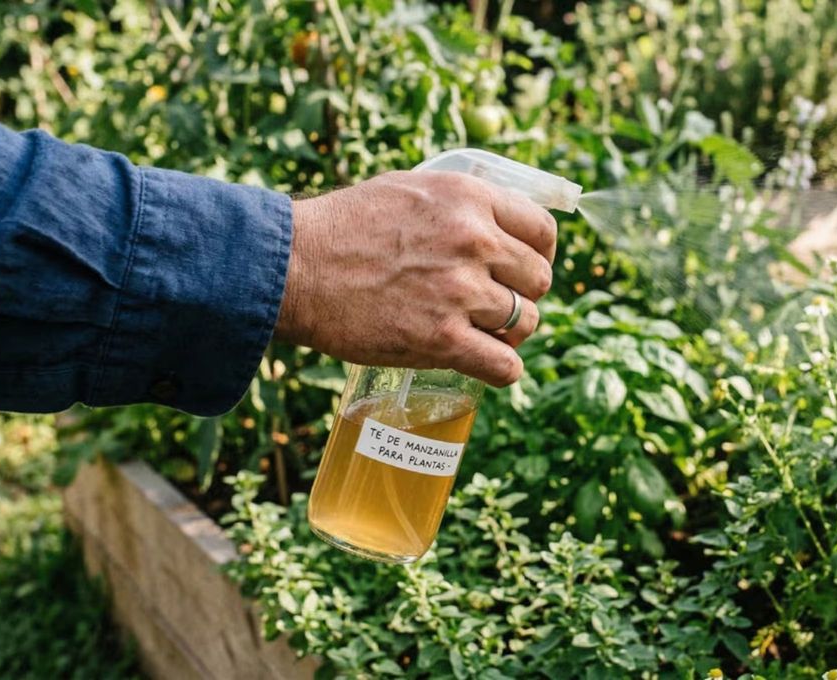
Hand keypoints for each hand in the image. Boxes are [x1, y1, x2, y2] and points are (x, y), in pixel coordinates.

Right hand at [275, 170, 556, 386]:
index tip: (523, 270)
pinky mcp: (442, 340)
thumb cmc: (344, 227)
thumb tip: (499, 225)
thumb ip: (460, 205)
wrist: (294, 267)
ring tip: (481, 333)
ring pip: (527, 323)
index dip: (539, 255)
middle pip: (539, 280)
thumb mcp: (411, 189)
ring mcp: (460, 292)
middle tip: (495, 305)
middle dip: (523, 296)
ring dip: (509, 334)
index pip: (542, 232)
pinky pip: (505, 366)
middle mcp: (474, 241)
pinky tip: (482, 362)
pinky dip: (501, 370)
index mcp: (470, 198)